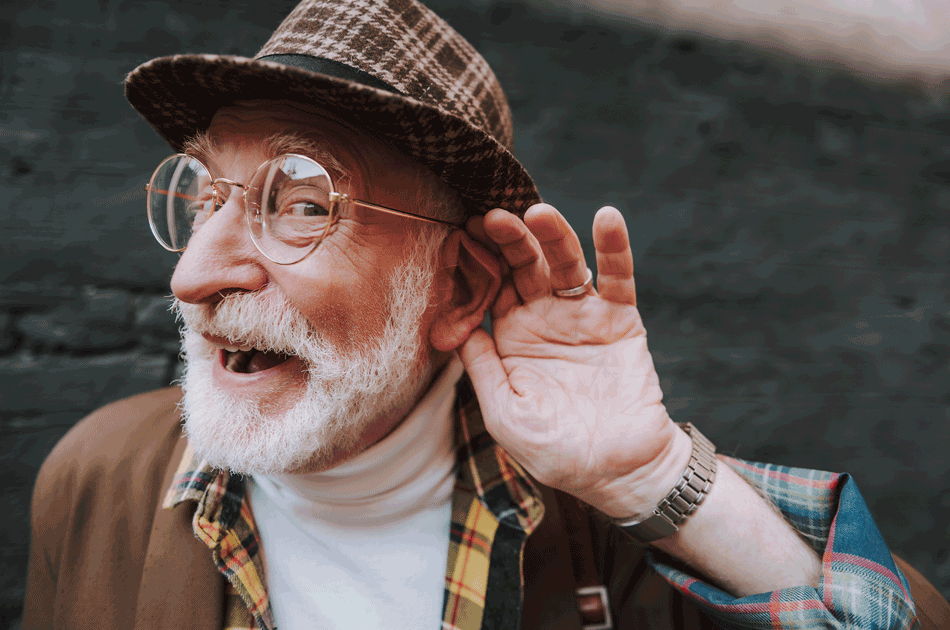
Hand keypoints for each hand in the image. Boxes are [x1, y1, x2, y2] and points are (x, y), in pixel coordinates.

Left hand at [459, 203, 690, 516]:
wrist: (619, 473)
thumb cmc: (555, 451)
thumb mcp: (506, 414)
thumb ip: (482, 368)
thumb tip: (453, 327)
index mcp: (511, 338)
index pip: (489, 288)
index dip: (477, 263)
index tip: (461, 235)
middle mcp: (544, 319)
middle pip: (524, 268)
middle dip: (508, 241)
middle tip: (492, 217)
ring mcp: (583, 316)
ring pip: (565, 264)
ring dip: (553, 237)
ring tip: (539, 213)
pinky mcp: (621, 320)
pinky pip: (618, 279)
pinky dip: (614, 248)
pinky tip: (606, 218)